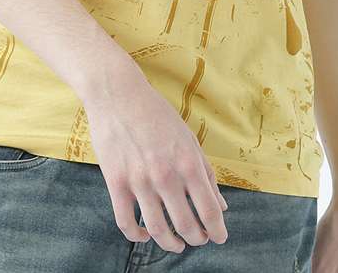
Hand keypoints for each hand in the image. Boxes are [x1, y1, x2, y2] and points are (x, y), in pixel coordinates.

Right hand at [81, 65, 228, 253]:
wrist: (118, 93)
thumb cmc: (156, 113)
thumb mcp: (188, 138)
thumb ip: (206, 172)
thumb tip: (221, 206)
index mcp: (188, 162)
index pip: (210, 211)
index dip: (218, 231)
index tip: (219, 238)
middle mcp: (166, 176)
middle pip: (187, 226)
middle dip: (196, 239)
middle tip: (198, 239)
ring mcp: (139, 181)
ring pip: (159, 230)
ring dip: (171, 244)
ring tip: (176, 244)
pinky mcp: (116, 183)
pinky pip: (126, 223)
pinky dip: (137, 236)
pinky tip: (145, 234)